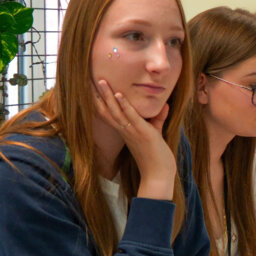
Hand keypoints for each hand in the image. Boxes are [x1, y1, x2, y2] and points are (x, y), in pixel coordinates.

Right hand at [93, 79, 175, 199]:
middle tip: (91, 79)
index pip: (109, 115)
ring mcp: (132, 132)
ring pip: (116, 112)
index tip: (92, 89)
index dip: (100, 102)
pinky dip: (125, 106)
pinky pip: (131, 117)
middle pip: (107, 110)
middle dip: (99, 95)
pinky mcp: (143, 134)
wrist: (158, 175)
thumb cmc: (156, 157)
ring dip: (108, 96)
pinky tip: (120, 95)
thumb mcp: (156, 134)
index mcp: (125, 132)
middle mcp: (125, 131)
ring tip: (101, 81)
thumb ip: (158, 120)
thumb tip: (164, 106)